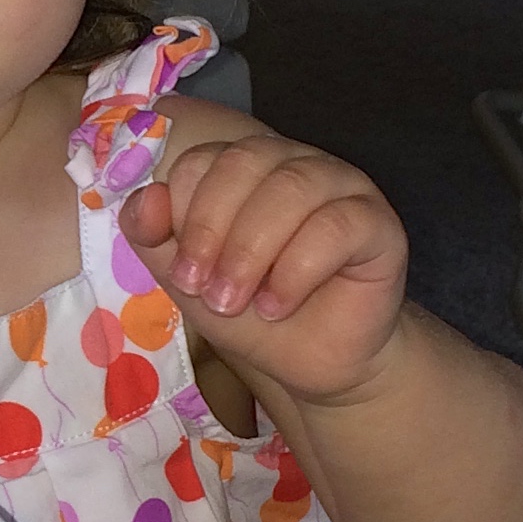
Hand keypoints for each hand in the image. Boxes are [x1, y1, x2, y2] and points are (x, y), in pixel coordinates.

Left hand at [117, 135, 408, 404]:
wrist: (312, 362)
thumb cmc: (251, 311)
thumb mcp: (188, 279)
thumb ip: (155, 237)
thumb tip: (144, 199)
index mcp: (242, 168)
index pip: (202, 158)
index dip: (182, 212)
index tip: (183, 275)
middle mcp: (291, 164)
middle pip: (243, 162)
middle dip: (211, 231)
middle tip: (206, 291)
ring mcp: (340, 185)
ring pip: (290, 188)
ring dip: (250, 253)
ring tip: (237, 303)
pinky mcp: (378, 221)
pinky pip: (336, 225)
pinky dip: (296, 271)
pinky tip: (279, 306)